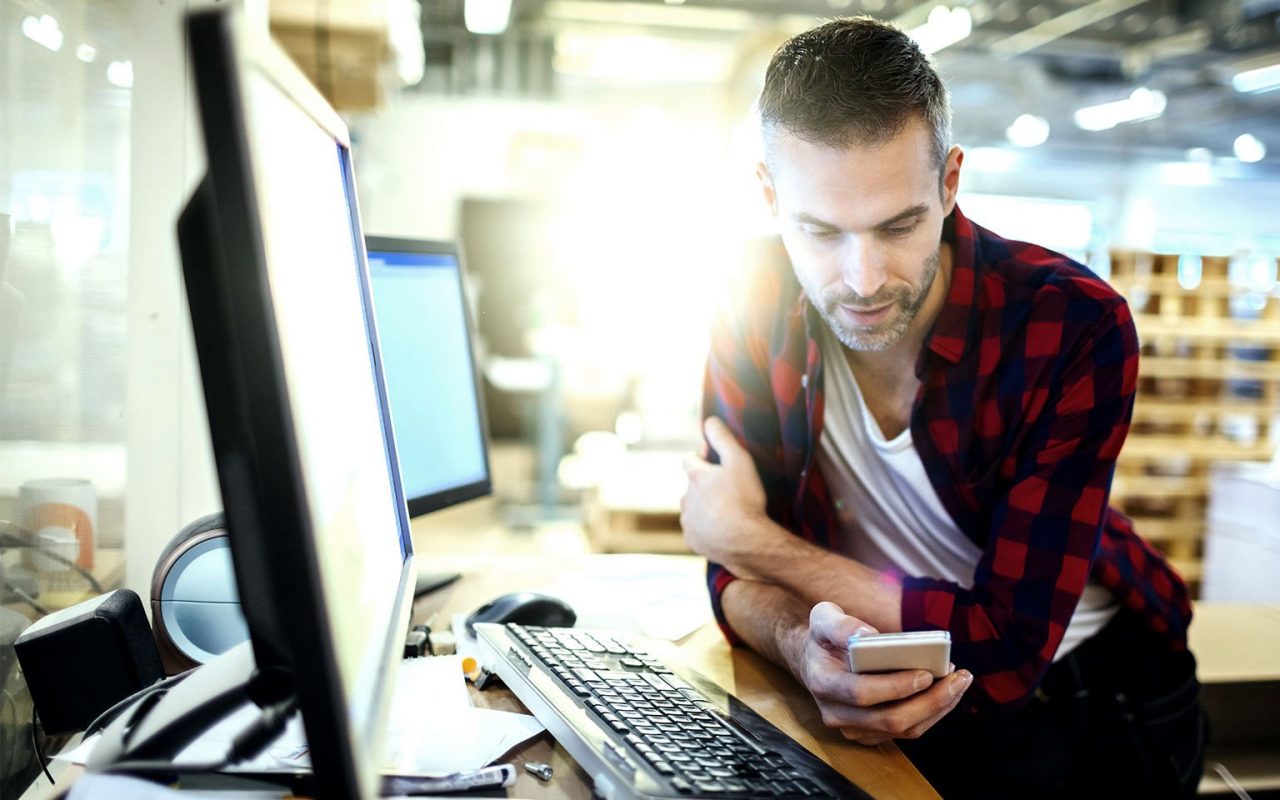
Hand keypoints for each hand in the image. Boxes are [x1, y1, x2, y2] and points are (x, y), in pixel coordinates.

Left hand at [681, 417, 770, 574]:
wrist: (746, 542)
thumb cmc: (745, 499)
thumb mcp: (739, 461)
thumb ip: (723, 439)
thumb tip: (709, 420)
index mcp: (695, 477)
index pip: (689, 459)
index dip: (701, 458)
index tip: (713, 461)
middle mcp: (686, 498)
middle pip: (692, 486)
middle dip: (704, 486)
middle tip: (728, 491)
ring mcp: (688, 521)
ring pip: (693, 509)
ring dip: (705, 508)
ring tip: (727, 513)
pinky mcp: (692, 541)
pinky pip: (697, 531)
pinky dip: (706, 529)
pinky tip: (723, 531)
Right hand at [789, 602, 970, 745]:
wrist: (815, 662)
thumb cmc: (824, 638)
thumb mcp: (823, 617)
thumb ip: (840, 624)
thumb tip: (869, 635)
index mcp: (822, 683)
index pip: (861, 693)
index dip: (895, 687)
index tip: (926, 672)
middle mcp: (836, 714)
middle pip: (889, 719)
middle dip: (929, 701)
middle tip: (957, 678)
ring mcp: (853, 728)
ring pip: (902, 729)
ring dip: (936, 708)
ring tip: (959, 682)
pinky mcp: (870, 734)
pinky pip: (906, 731)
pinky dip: (931, 714)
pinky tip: (948, 692)